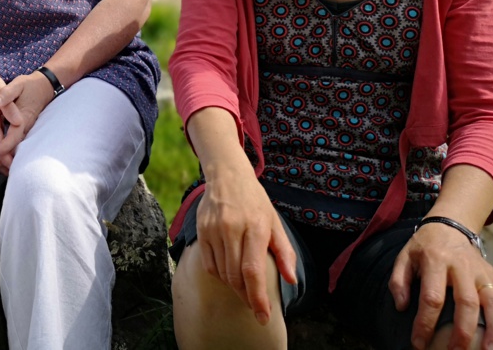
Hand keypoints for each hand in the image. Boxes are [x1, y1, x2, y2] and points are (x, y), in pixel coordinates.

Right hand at [0, 68, 11, 174]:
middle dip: (4, 164)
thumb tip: (18, 121)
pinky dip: (1, 151)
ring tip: (13, 170)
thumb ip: (9, 106)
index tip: (13, 167)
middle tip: (16, 175)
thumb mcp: (0, 90)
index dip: (5, 157)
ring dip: (2, 160)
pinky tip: (8, 156)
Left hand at [0, 71, 55, 169]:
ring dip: (4, 159)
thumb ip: (6, 94)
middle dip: (2, 159)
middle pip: (15, 149)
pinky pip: (17, 145)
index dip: (3, 147)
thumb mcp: (18, 85)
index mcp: (23, 118)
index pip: (13, 137)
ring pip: (17, 149)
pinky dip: (8, 153)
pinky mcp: (25, 130)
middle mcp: (26, 127)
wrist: (44, 86)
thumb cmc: (29, 85)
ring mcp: (27, 130)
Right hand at [193, 165, 296, 325]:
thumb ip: (284, 252)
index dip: (258, 297)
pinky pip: (209, 265)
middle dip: (247, 296)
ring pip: (222, 273)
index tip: (263, 316)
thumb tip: (291, 280)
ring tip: (244, 289)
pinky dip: (220, 275)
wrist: (226, 175)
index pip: (253, 270)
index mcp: (254, 227)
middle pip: (235, 276)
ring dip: (234, 287)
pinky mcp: (201, 231)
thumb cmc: (254, 201)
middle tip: (257, 307)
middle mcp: (232, 228)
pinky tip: (229, 273)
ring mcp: (213, 230)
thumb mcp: (275, 222)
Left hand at [391, 222, 492, 349]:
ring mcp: (482, 272)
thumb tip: (401, 307)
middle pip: (467, 302)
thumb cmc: (424, 247)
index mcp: (436, 260)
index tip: (419, 342)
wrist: (450, 226)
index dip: (425, 323)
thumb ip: (398, 280)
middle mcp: (463, 267)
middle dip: (462, 331)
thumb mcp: (405, 257)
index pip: (432, 297)